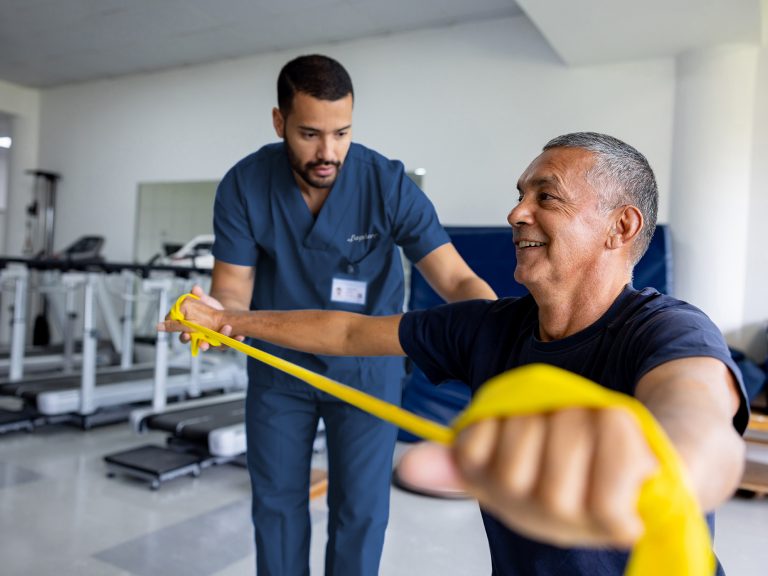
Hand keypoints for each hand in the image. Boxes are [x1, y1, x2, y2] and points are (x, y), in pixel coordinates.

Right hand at [156, 284, 241, 350]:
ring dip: (221, 341)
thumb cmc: (208, 307)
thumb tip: (195, 288)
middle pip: (200, 345)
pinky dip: (236, 339)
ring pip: (217, 346)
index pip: (184, 338)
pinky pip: (231, 343)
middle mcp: (202, 339)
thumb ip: (198, 295)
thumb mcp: (203, 300)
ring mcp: (215, 342)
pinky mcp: (226, 341)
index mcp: (191, 331)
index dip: (184, 337)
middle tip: (204, 344)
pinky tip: (241, 336)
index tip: (186, 335)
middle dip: (202, 345)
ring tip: (227, 328)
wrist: (223, 310)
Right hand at [442, 408, 656, 548]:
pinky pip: (608, 438)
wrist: (659, 469)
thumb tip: (407, 467)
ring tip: (601, 440)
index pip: (471, 447)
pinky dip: (620, 433)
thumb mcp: (511, 446)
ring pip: (567, 430)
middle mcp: (525, 515)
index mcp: (496, 494)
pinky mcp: (615, 520)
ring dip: (588, 419)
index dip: (498, 422)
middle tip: (570, 429)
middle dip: (549, 414)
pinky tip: (629, 455)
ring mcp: (570, 521)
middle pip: (524, 432)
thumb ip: (457, 460)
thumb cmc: (578, 451)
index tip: (523, 428)